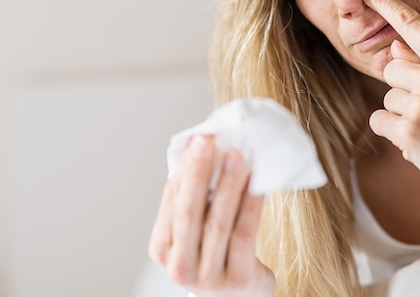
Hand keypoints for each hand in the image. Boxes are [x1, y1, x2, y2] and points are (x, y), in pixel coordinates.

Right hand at [148, 135, 275, 295]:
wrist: (240, 296)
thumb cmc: (218, 252)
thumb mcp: (198, 228)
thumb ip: (195, 197)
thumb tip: (202, 148)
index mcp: (162, 248)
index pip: (171, 200)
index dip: (185, 168)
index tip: (198, 138)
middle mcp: (179, 266)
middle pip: (188, 211)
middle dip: (198, 172)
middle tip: (208, 141)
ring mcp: (206, 277)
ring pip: (217, 222)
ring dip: (227, 185)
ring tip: (236, 156)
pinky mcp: (236, 280)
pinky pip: (243, 235)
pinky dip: (250, 205)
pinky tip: (257, 183)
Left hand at [362, 0, 419, 219]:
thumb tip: (395, 46)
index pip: (413, 24)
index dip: (386, 3)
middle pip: (391, 69)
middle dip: (404, 88)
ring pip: (386, 97)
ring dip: (401, 114)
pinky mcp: (408, 131)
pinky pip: (378, 121)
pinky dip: (392, 132)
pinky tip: (419, 142)